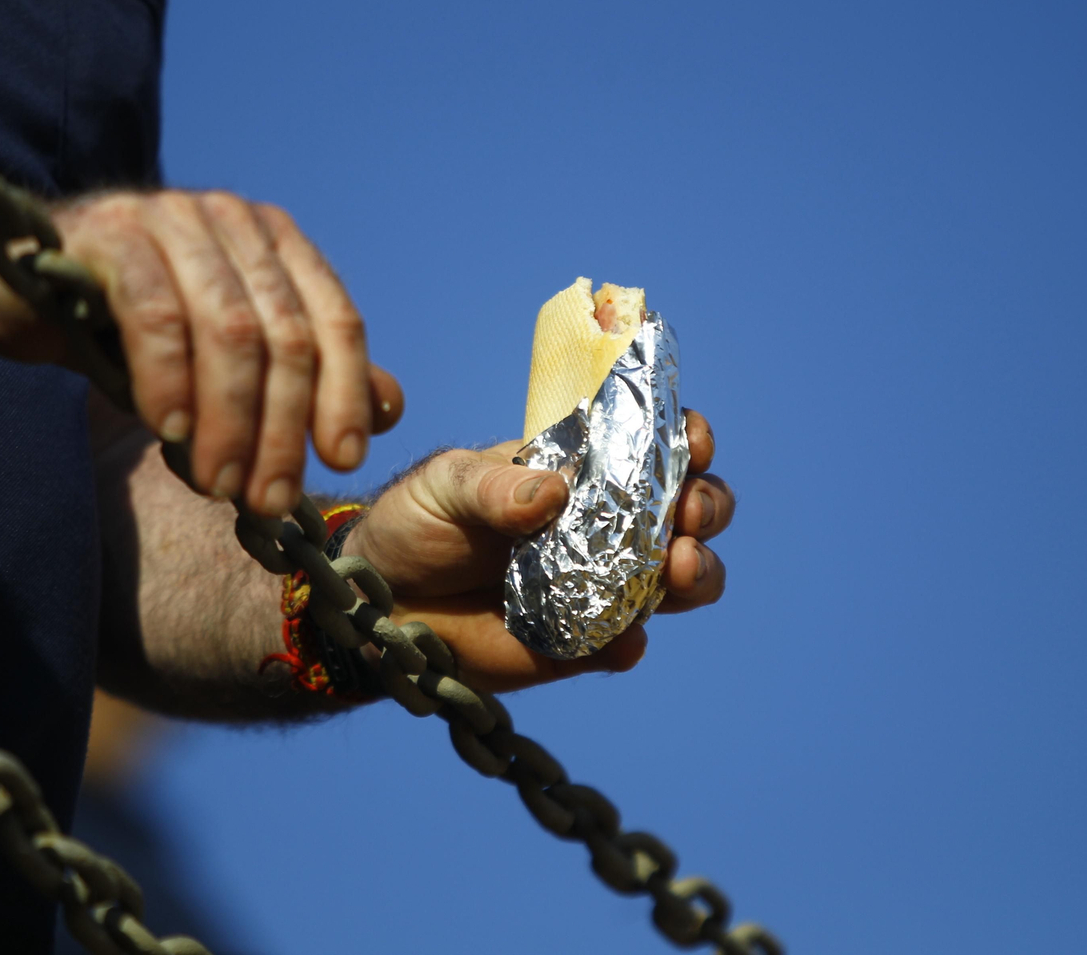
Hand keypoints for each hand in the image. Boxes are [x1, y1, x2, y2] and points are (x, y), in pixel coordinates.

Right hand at [0, 190, 403, 513]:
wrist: (17, 286)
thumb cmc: (132, 329)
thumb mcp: (226, 358)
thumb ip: (307, 375)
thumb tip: (391, 407)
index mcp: (277, 241)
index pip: (337, 319)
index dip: (345, 395)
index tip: (342, 462)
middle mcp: (234, 220)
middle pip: (287, 336)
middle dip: (282, 428)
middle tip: (267, 500)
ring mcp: (173, 218)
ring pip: (229, 332)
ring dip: (230, 420)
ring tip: (219, 483)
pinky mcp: (113, 233)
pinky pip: (157, 318)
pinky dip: (169, 383)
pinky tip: (167, 433)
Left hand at [342, 410, 733, 693]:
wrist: (378, 603)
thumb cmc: (416, 523)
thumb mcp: (445, 485)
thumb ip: (493, 486)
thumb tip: (553, 492)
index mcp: (584, 471)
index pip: (655, 446)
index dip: (689, 440)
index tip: (694, 441)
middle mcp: (608, 525)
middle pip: (692, 511)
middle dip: (708, 507)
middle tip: (687, 514)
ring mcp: (603, 585)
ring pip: (684, 580)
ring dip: (698, 573)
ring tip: (678, 570)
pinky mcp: (583, 644)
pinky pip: (625, 644)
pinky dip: (632, 641)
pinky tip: (620, 638)